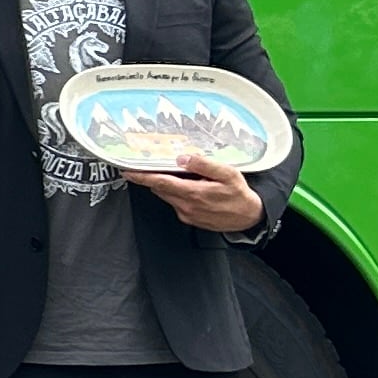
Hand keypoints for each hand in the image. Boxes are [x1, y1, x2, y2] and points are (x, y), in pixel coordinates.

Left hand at [130, 154, 263, 235]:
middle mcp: (186, 206)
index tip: (128, 171)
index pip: (160, 183)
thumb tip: (183, 158)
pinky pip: (176, 203)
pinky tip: (189, 187)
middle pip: (160, 189)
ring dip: (166, 185)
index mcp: (194, 194)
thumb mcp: (227, 173)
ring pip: (167, 196)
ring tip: (177, 174)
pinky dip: (176, 193)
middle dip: (153, 177)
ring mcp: (187, 214)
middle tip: (153, 164)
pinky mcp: (189, 219)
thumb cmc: (240, 195)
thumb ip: (204, 164)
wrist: (249, 216)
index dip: (142, 177)